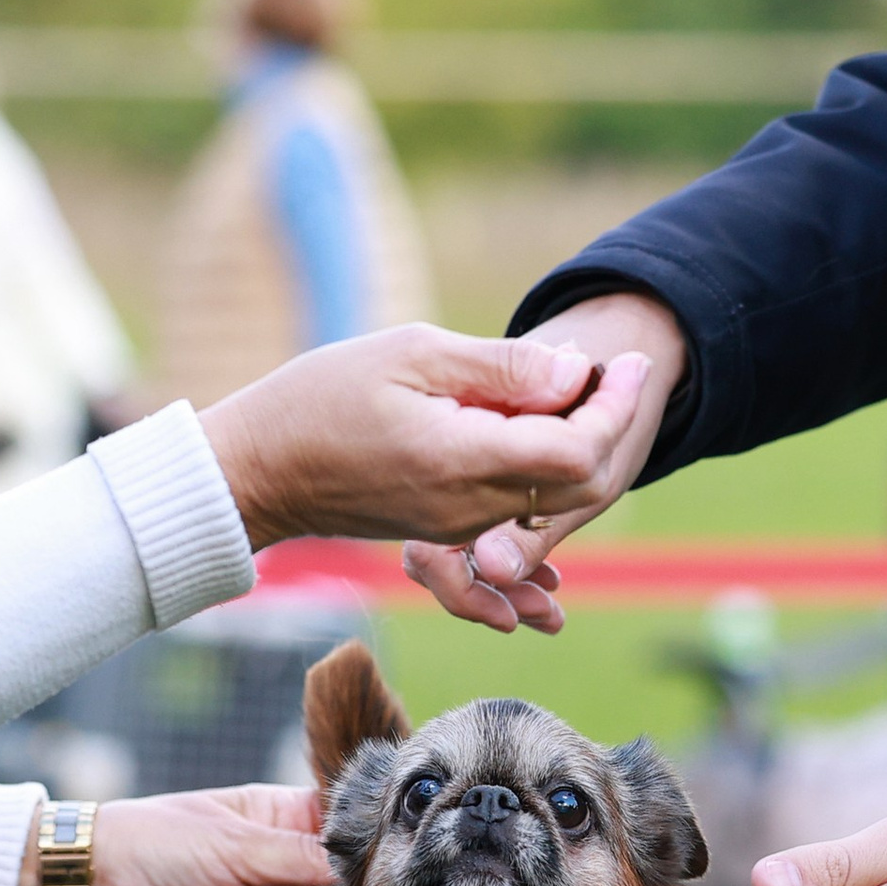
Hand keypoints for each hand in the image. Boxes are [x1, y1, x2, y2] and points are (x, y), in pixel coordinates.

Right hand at [198, 325, 653, 549]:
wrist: (256, 470)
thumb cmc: (321, 398)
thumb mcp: (412, 355)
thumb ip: (501, 369)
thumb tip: (576, 373)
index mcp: (461, 460)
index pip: (577, 451)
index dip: (617, 407)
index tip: (630, 361)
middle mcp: (469, 509)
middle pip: (580, 486)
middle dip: (611, 427)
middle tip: (618, 372)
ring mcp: (460, 527)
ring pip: (554, 504)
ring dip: (582, 450)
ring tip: (587, 391)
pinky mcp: (447, 530)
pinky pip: (520, 519)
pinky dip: (548, 481)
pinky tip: (554, 431)